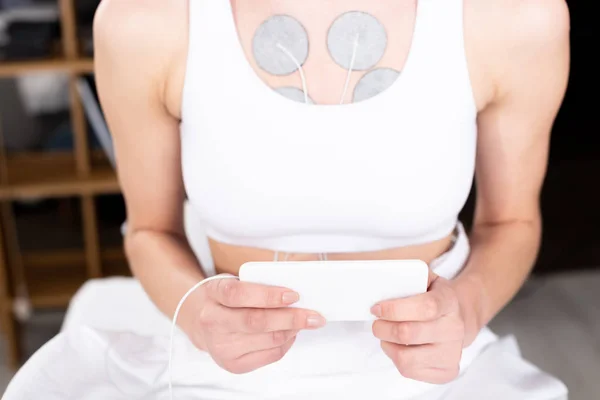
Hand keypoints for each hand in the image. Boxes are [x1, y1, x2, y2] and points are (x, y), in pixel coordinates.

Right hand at [180, 277, 325, 373]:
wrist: (203, 322)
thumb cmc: (227, 299)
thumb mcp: (236, 282)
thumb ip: (260, 285)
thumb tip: (296, 295)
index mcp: (213, 293)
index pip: (239, 294)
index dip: (269, 295)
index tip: (294, 295)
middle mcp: (212, 321)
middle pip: (256, 321)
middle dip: (291, 318)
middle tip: (313, 315)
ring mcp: (221, 346)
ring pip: (268, 339)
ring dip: (293, 330)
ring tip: (305, 321)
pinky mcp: (233, 364)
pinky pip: (270, 355)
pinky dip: (287, 343)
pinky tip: (290, 333)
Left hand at [371, 271, 468, 383]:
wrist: (458, 318)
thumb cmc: (434, 298)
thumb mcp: (426, 280)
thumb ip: (408, 277)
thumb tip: (384, 280)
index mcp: (449, 301)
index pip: (425, 307)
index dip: (395, 309)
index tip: (377, 308)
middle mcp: (454, 329)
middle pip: (409, 333)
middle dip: (383, 328)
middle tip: (377, 322)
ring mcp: (452, 353)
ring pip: (406, 358)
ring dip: (387, 345)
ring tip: (386, 335)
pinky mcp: (446, 371)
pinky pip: (409, 371)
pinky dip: (396, 358)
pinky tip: (399, 347)